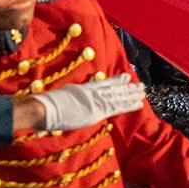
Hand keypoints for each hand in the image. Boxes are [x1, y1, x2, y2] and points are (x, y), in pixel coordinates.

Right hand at [31, 74, 145, 131]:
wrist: (45, 108)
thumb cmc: (46, 108)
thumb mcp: (59, 101)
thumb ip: (66, 103)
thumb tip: (66, 109)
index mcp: (82, 89)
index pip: (103, 84)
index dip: (115, 80)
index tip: (125, 77)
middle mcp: (91, 92)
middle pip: (113, 88)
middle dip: (127, 87)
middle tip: (140, 84)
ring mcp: (95, 100)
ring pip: (118, 96)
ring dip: (131, 94)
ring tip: (142, 91)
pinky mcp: (98, 110)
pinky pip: (117, 107)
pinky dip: (129, 104)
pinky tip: (138, 103)